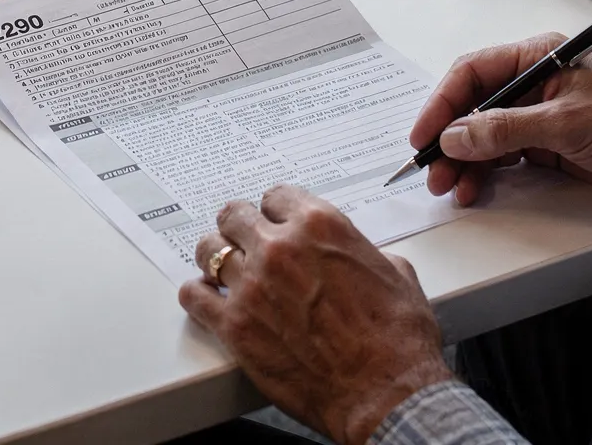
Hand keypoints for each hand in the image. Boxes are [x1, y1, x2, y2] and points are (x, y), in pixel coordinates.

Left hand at [178, 185, 453, 444]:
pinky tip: (208, 298)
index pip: (276, 196)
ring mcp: (252, 286)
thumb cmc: (397, 341)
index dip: (276, 211)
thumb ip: (362, 254)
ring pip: (209, 250)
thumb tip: (354, 258)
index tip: (273, 221)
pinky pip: (194, 296)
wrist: (385, 394)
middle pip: (234, 216)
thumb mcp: (396, 275)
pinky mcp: (235, 326)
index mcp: (320, 226)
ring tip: (223, 269)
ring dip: (216, 257)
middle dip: (240, 228)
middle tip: (243, 240)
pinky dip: (198, 294)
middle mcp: (280, 248)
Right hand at [410, 33, 591, 202]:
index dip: (442, 104)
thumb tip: (457, 136)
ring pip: (485, 137)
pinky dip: (486, 173)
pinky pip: (505, 157)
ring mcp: (540, 117)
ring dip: (465, 161)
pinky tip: (475, 187)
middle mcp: (534, 84)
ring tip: (453, 188)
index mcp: (537, 58)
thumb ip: (507, 130)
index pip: (473, 73)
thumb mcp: (567, 122)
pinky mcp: (551, 147)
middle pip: (473, 107)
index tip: (424, 136)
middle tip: (434, 172)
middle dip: (450, 140)